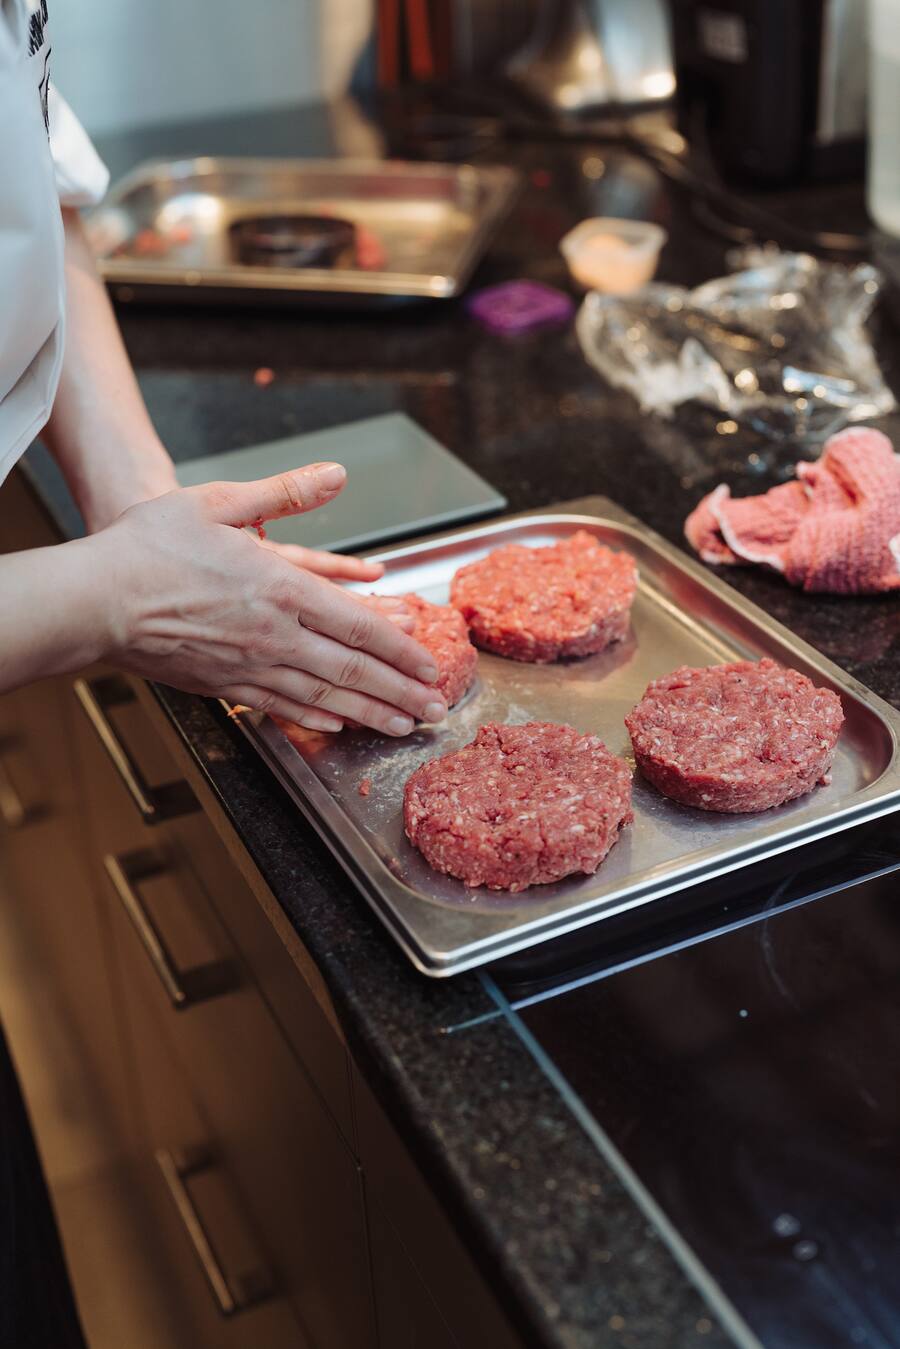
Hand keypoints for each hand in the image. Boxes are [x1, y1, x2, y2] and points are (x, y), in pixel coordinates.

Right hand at [92, 462, 446, 734]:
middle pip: (353, 671)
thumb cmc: (150, 548)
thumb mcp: (218, 501)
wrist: (95, 600)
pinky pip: (281, 707)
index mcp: (280, 589)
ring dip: (369, 715)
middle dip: (400, 693)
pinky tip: (336, 726)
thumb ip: (284, 493)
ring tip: (402, 727)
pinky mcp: (224, 685)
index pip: (360, 627)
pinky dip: (315, 719)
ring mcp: (250, 667)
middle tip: (435, 711)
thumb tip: (337, 473)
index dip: (402, 650)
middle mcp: (274, 635)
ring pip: (324, 698)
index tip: (430, 664)